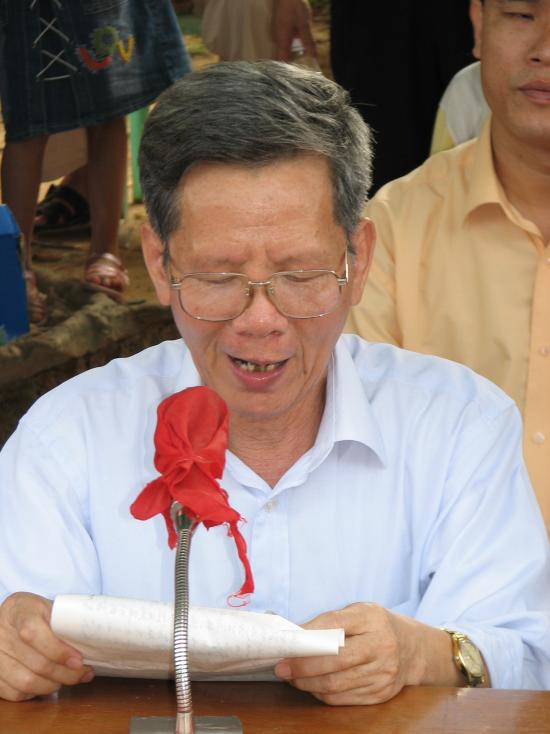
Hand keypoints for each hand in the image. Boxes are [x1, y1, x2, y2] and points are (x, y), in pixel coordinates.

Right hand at [0, 592, 93, 701]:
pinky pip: (17, 693)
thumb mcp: (49, 606)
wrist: (11, 618)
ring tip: (70, 678)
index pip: (33, 632)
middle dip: (65, 673)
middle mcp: (1, 632)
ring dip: (54, 684)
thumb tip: (90, 644)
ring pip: (26, 682)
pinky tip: (50, 683)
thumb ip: (65, 621)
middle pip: (35, 662)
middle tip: (84, 672)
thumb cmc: (37, 613)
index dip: (57, 650)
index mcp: (18, 608)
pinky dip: (37, 692)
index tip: (79, 660)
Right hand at [272, 0, 316, 61]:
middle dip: (296, 52)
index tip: (300, 67)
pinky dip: (292, 36)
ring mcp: (276, 33)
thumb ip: (308, 42)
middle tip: (304, 43)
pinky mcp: (277, 28)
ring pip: (286, 45)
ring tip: (301, 31)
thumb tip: (313, 57)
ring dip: (295, 43)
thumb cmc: (294, 6)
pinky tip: (297, 27)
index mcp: (282, 40)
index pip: (284, 61)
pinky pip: (285, 38)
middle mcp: (277, 39)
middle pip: (286, 54)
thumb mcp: (305, 24)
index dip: (291, 66)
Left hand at [274, 602, 447, 704]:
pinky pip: (343, 698)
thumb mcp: (358, 612)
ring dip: (307, 683)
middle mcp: (381, 645)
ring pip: (336, 684)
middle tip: (282, 666)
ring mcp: (383, 672)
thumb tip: (296, 636)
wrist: (412, 648)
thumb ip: (331, 621)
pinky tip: (312, 686)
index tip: (286, 641)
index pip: (333, 624)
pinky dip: (322, 694)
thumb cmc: (375, 626)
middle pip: (335, 659)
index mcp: (372, 618)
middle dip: (303, 665)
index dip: (307, 635)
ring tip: (292, 677)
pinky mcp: (381, 693)